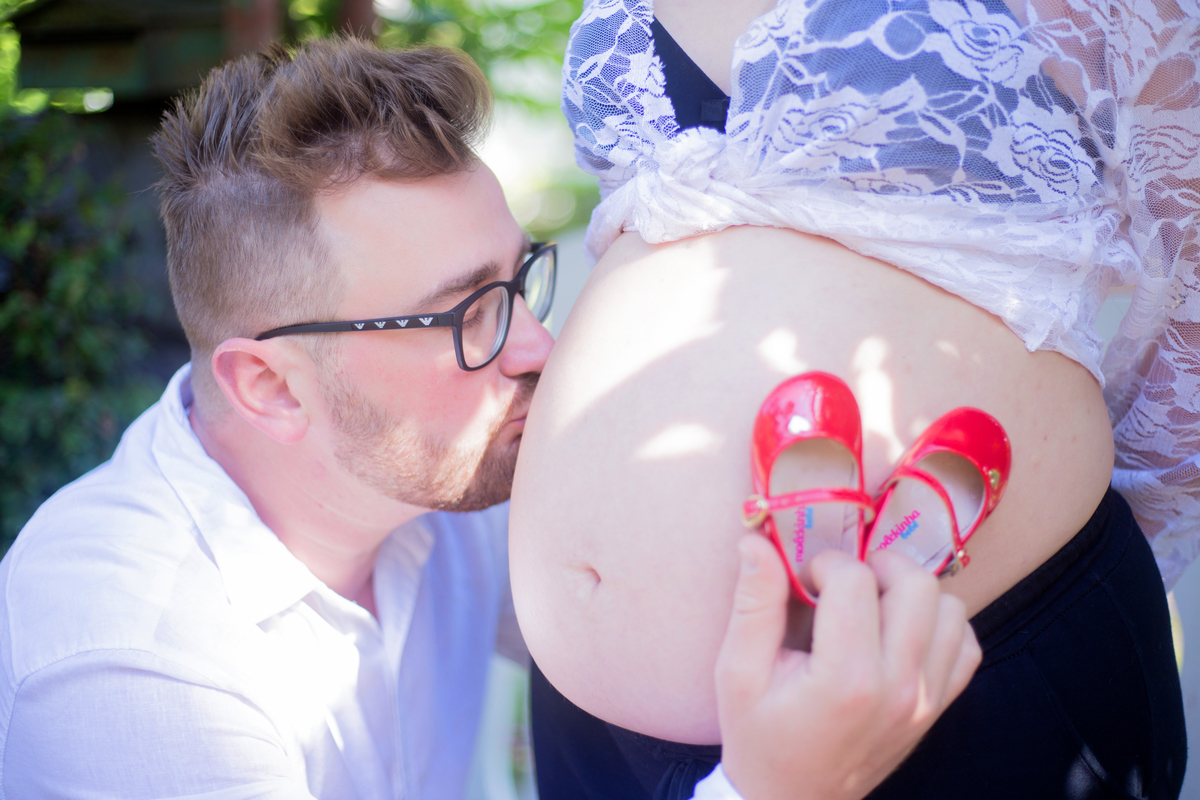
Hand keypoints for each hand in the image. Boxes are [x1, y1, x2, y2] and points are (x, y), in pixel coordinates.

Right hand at [715, 537, 980, 799]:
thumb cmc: (759, 735)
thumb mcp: (738, 671)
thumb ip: (753, 603)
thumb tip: (756, 541)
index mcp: (846, 679)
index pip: (855, 581)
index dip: (823, 565)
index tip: (803, 582)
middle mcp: (900, 688)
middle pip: (917, 585)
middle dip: (875, 566)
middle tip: (842, 584)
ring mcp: (927, 700)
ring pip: (951, 608)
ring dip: (911, 594)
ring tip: (871, 606)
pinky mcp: (939, 708)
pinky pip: (966, 645)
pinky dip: (939, 626)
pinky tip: (899, 632)